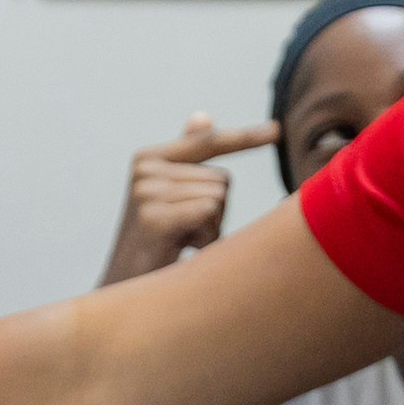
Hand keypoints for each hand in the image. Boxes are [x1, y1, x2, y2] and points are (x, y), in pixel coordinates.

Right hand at [99, 114, 278, 285]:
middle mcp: (145, 168)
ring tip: (180, 241)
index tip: (277, 130)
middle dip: (216, 212)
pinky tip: (180, 248)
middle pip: (222, 179)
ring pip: (219, 197)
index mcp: (149, 158)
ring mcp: (147, 191)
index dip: (245, 138)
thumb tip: (203, 116)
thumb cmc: (158, 244)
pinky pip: (209, 212)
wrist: (125, 288)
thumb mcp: (172, 197)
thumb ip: (187, 157)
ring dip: (210, 227)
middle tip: (185, 232)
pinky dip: (206, 236)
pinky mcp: (154, 217)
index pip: (209, 142)